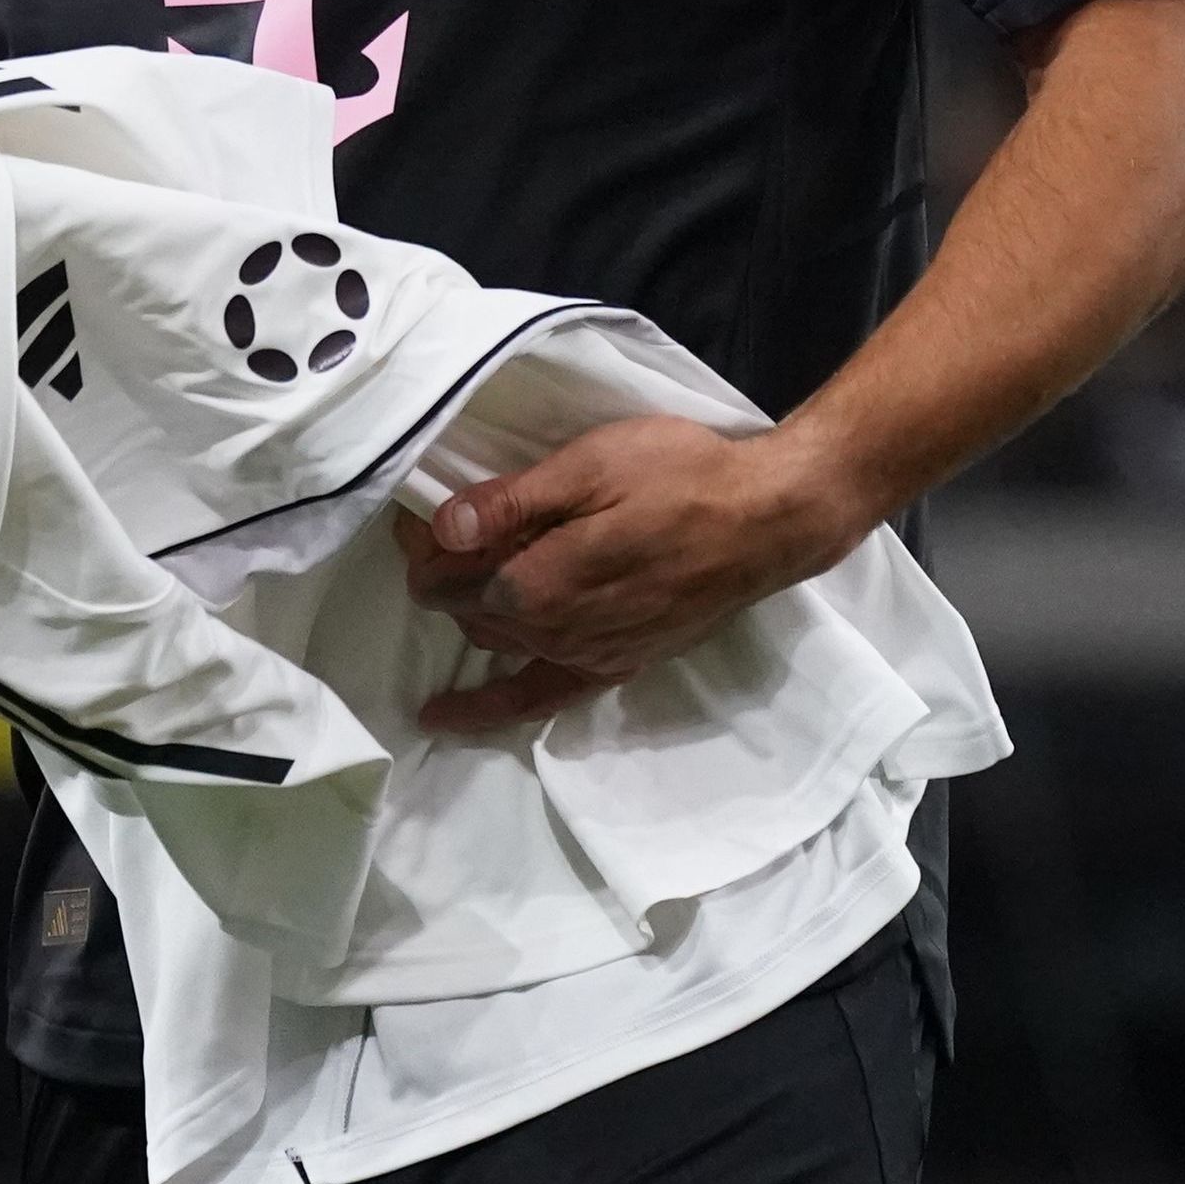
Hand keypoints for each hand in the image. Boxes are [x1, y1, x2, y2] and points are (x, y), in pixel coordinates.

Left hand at [400, 415, 864, 732]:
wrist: (766, 521)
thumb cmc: (681, 477)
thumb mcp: (590, 467)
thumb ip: (512, 504)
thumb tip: (443, 528)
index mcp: (540, 582)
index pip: (448, 577)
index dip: (425, 547)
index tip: (418, 517)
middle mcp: (555, 632)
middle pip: (467, 609)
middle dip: (441, 573)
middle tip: (436, 531)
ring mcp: (586, 657)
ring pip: (496, 641)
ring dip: (467, 613)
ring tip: (455, 574)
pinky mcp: (614, 667)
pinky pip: (536, 698)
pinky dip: (487, 708)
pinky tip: (446, 716)